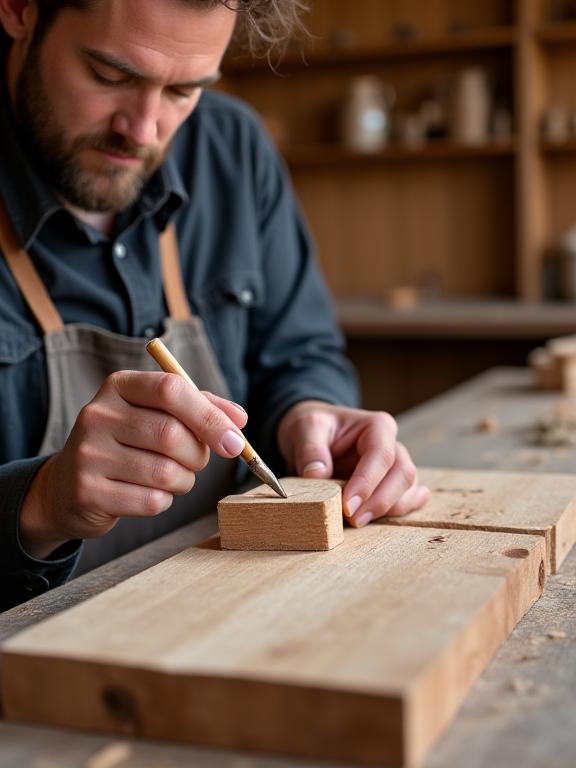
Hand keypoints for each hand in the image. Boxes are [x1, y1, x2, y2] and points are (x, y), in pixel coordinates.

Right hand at [20, 371, 247, 557]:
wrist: (68, 486)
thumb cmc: (128, 443)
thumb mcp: (157, 414)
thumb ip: (200, 409)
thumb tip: (239, 420)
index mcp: (119, 386)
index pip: (171, 389)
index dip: (210, 416)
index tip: (235, 440)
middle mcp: (98, 414)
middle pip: (171, 434)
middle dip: (198, 455)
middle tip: (197, 461)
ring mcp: (88, 454)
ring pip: (165, 473)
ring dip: (184, 481)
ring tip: (171, 477)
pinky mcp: (88, 491)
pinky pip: (151, 501)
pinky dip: (163, 501)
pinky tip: (146, 493)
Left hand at [277, 400, 429, 527]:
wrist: (314, 436)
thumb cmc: (315, 428)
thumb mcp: (305, 428)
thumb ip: (310, 449)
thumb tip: (317, 475)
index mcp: (377, 427)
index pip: (381, 454)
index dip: (367, 482)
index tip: (347, 506)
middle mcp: (394, 446)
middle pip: (403, 474)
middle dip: (380, 501)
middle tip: (353, 520)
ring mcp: (398, 467)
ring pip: (409, 491)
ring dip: (386, 511)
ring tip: (357, 522)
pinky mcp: (396, 487)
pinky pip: (410, 501)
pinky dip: (398, 514)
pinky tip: (379, 519)